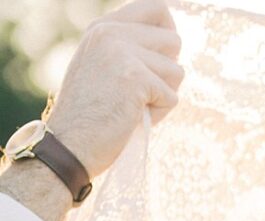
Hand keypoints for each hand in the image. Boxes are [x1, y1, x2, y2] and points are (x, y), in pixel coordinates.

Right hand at [44, 0, 184, 179]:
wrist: (69, 145)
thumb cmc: (90, 117)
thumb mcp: (103, 69)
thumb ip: (129, 50)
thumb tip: (174, 43)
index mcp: (104, 27)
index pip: (157, 8)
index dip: (168, 35)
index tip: (162, 59)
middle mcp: (112, 33)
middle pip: (173, 41)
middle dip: (167, 73)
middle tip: (143, 94)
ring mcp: (122, 52)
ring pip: (177, 71)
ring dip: (162, 97)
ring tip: (134, 108)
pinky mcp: (135, 77)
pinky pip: (171, 97)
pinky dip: (159, 114)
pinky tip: (134, 119)